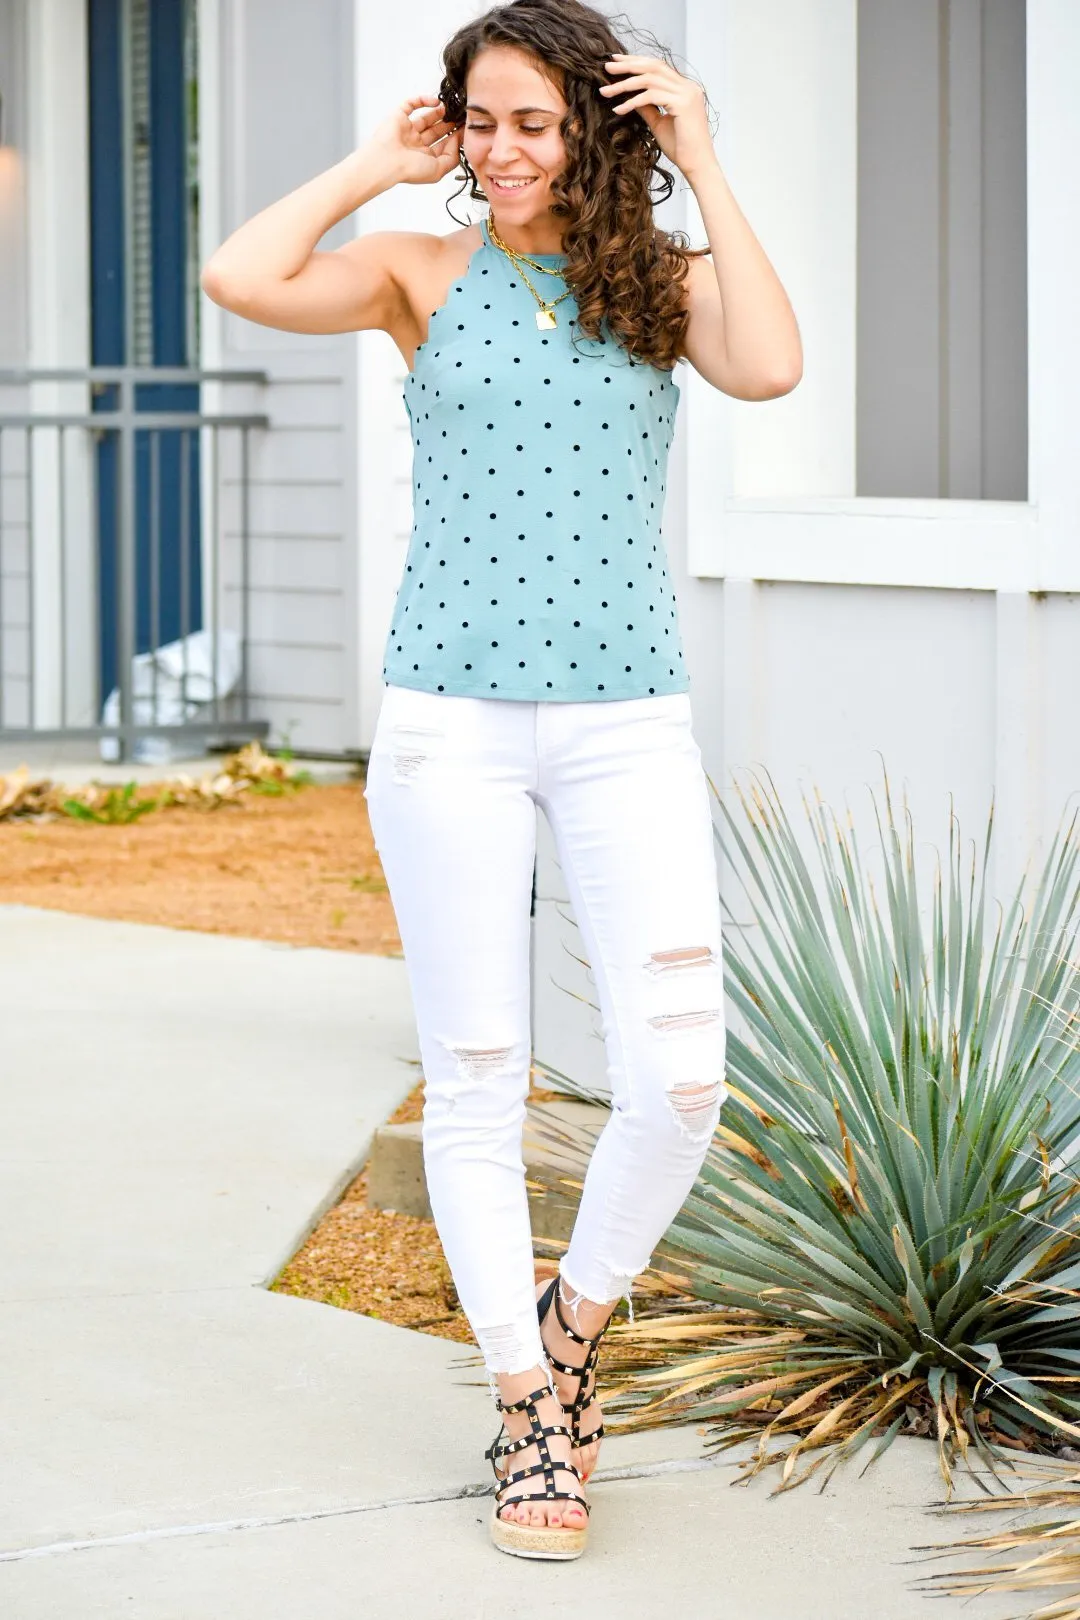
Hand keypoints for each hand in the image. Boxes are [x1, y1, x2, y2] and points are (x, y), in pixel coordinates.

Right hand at [367, 96, 462, 186]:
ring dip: (439, 112)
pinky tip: (435, 102)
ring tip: (450, 109)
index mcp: (424, 158)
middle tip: (460, 117)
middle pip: (436, 131)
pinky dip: (423, 100)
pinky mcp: (399, 116)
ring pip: (425, 117)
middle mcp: (415, 144)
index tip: (465, 130)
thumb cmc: (409, 169)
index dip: (454, 138)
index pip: (442, 146)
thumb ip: (452, 158)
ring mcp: (407, 130)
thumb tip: (457, 142)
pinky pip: (411, 104)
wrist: (387, 161)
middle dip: (448, 124)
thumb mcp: (438, 170)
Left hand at [599, 55, 714, 178]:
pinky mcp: (682, 104)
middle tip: (607, 67)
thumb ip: (647, 108)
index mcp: (684, 88)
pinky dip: (632, 101)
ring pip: (650, 79)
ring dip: (625, 84)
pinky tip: (618, 109)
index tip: (617, 63)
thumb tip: (630, 96)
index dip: (637, 62)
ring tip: (605, 91)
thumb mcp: (659, 124)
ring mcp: (687, 93)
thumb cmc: (681, 148)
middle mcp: (688, 86)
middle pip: (654, 66)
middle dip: (628, 65)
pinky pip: (651, 96)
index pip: (658, 67)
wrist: (697, 165)